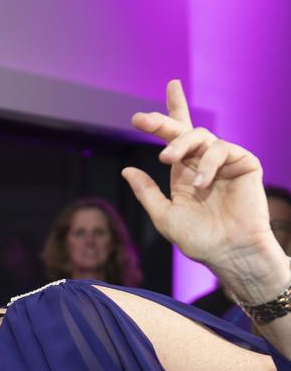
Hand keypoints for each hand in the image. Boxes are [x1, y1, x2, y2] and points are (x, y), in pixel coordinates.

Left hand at [123, 80, 288, 298]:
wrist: (228, 252)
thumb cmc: (198, 240)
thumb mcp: (164, 216)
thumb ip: (147, 192)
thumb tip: (126, 170)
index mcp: (184, 173)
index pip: (173, 140)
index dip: (162, 122)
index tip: (137, 117)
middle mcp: (203, 164)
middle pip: (185, 131)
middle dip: (162, 122)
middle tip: (141, 120)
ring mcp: (224, 162)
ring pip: (200, 136)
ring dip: (179, 144)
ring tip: (165, 160)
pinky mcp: (243, 163)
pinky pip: (221, 149)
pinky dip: (207, 163)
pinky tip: (201, 183)